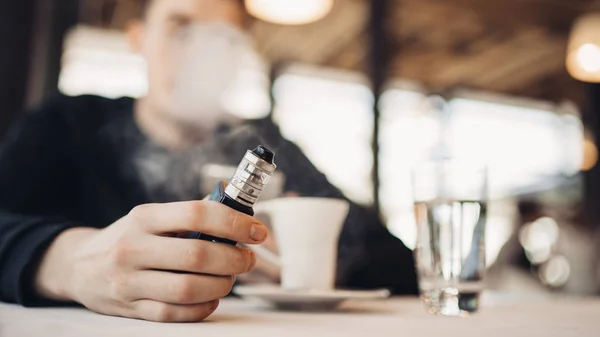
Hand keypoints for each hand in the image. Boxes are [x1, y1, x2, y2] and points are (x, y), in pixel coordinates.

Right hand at [35, 201, 267, 321]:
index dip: (234, 222)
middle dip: (234, 258)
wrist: (79, 267)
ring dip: (222, 284)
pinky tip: (212, 296)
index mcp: (143, 218)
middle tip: (247, 259)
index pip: (196, 214)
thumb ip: (191, 215)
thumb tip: (237, 210)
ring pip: (189, 288)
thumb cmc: (127, 238)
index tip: (256, 231)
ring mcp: (129, 282)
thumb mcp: (151, 218)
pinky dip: (203, 307)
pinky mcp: (130, 309)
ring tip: (230, 277)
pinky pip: (175, 314)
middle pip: (197, 255)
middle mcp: (133, 248)